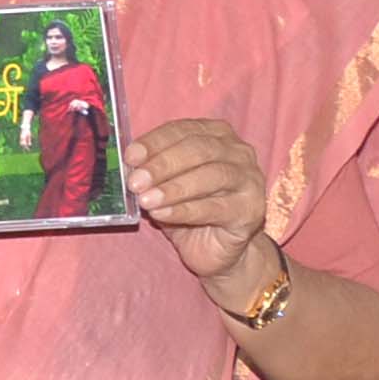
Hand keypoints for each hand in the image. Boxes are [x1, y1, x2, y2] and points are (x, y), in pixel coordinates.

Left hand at [125, 117, 266, 289]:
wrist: (217, 250)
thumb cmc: (190, 209)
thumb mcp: (166, 184)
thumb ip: (152, 170)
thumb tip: (127, 165)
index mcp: (216, 134)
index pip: (182, 130)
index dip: (155, 142)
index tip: (130, 157)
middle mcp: (238, 152)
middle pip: (199, 150)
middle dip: (163, 165)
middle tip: (135, 181)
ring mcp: (249, 180)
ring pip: (210, 176)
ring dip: (173, 188)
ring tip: (146, 200)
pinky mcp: (251, 210)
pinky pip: (215, 207)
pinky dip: (184, 210)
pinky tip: (161, 214)